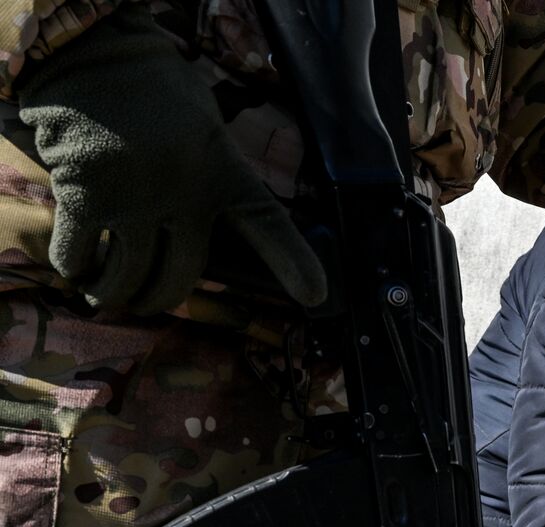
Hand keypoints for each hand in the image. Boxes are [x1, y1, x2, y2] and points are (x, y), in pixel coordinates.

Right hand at [17, 6, 326, 312]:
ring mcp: (135, 197)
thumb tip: (197, 231)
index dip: (294, 262)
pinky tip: (76, 269)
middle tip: (146, 303)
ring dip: (114, 294)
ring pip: (128, 274)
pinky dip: (75, 267)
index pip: (267, 222)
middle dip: (160, 298)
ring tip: (105, 296)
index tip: (316, 295)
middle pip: (182, 275)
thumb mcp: (206, 130)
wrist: (93, 54)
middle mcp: (185, 192)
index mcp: (222, 172)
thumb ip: (209, 180)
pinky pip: (79, 253)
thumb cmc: (154, 92)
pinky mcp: (84, 195)